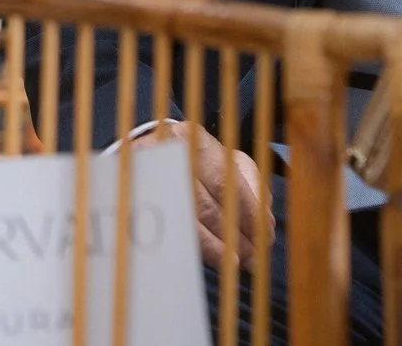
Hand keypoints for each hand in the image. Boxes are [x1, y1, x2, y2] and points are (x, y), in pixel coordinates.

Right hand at [143, 121, 265, 266]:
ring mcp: (146, 175)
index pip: (226, 182)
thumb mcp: (226, 159)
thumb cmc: (197, 160)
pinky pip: (168, 226)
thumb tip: (265, 222)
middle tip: (252, 259)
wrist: (149, 152)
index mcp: (194, 139)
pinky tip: (208, 257)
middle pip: (205, 204)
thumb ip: (251, 184)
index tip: (265, 237)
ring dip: (215, 246)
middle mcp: (166, 153)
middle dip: (234, 236)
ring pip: (185, 219)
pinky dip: (191, 245)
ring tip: (234, 262)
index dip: (248, 214)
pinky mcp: (136, 194)